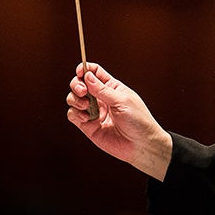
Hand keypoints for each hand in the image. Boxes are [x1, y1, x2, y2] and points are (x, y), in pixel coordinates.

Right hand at [66, 63, 171, 180]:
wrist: (140, 144)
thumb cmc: (138, 120)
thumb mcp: (122, 100)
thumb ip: (102, 89)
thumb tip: (87, 75)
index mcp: (112, 87)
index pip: (94, 72)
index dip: (85, 69)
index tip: (80, 71)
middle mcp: (101, 98)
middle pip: (80, 84)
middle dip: (76, 84)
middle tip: (82, 91)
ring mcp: (93, 111)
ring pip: (73, 99)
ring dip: (75, 99)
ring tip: (85, 105)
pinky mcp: (88, 126)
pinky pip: (73, 115)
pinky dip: (75, 113)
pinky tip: (85, 118)